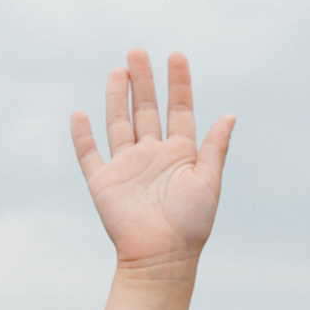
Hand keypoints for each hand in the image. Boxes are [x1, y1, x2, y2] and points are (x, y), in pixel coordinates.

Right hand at [72, 50, 234, 272]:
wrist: (162, 258)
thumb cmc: (191, 225)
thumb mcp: (209, 181)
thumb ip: (215, 147)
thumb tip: (229, 115)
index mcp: (180, 154)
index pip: (179, 109)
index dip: (178, 83)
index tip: (176, 56)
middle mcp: (152, 155)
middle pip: (145, 109)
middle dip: (143, 80)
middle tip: (138, 52)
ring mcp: (126, 167)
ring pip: (119, 123)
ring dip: (116, 97)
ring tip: (117, 70)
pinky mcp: (103, 183)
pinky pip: (89, 154)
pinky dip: (83, 135)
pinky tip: (80, 114)